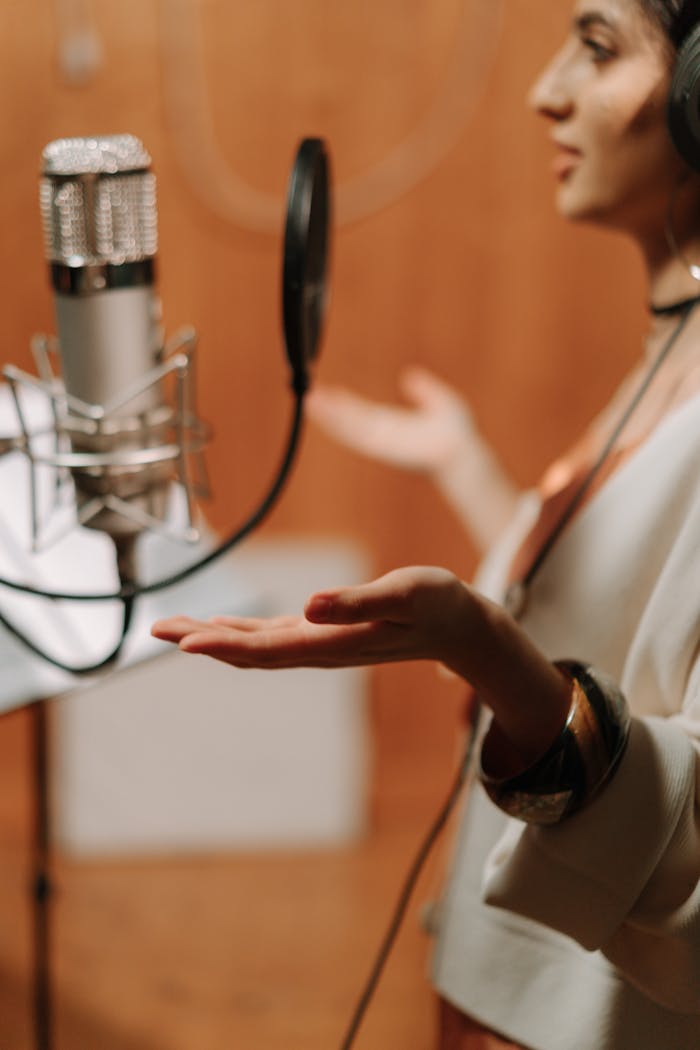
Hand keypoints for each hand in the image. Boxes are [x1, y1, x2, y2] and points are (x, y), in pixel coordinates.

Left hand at [152, 567, 474, 669]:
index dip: (224, 644)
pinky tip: (222, 625)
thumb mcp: (404, 594)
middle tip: (156, 629)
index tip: (185, 641)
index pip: (268, 648)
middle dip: (202, 641)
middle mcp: (319, 648)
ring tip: (174, 629)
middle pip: (249, 650)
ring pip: (255, 645)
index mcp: (333, 642)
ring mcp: (320, 644)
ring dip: (213, 638)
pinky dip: (240, 632)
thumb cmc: (437, 605)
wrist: (460, 627)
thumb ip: (358, 602)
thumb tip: (310, 605)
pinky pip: (271, 637)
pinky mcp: (324, 633)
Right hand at [307, 368, 518, 552]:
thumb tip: (411, 376)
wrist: (460, 451)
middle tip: (307, 397)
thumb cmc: (456, 434)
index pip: (362, 414)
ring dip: (328, 415)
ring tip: (309, 401)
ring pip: (347, 426)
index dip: (342, 404)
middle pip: (349, 421)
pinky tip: (326, 411)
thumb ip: (425, 390)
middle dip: (328, 411)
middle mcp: (383, 435)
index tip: (325, 393)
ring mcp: (380, 440)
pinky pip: (353, 431)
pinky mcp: (379, 443)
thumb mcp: (440, 401)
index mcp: (392, 426)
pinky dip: (338, 421)